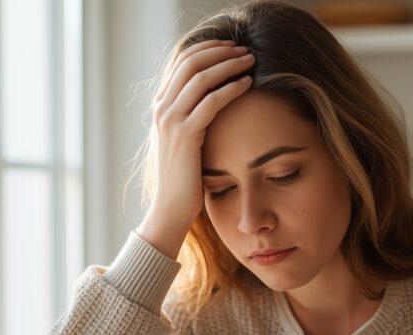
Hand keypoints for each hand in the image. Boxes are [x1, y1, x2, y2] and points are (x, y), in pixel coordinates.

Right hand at [137, 38, 255, 258]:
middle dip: (221, 51)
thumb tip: (214, 98)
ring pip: (201, 77)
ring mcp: (170, 120)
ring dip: (229, 64)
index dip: (208, 49)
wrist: (171, 208)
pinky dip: (231, 88)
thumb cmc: (185, 178)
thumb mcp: (186, 140)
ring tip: (251, 61)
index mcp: (161, 106)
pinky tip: (247, 84)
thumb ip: (193, 116)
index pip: (182, 62)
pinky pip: (211, 102)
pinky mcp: (185, 135)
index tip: (231, 47)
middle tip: (245, 50)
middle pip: (190, 62)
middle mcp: (162, 108)